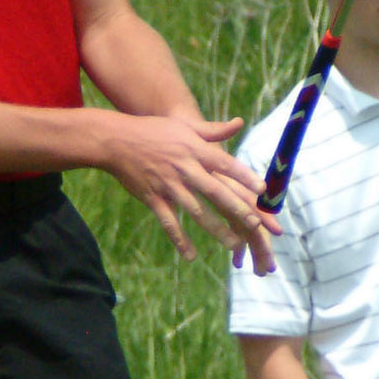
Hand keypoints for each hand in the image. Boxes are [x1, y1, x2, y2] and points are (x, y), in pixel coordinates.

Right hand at [103, 114, 279, 272]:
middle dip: (236, 208)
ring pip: (196, 211)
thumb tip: (239, 123)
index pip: (225, 164)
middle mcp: (184, 168)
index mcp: (195, 150)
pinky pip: (169, 222)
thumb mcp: (185, 126)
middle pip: (215, 191)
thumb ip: (213, 130)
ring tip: (234, 244)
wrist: (116, 140)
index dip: (244, 177)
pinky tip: (191, 255)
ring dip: (215, 229)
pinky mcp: (152, 198)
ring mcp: (168, 185)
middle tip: (255, 225)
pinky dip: (180, 239)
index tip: (262, 190)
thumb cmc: (154, 131)